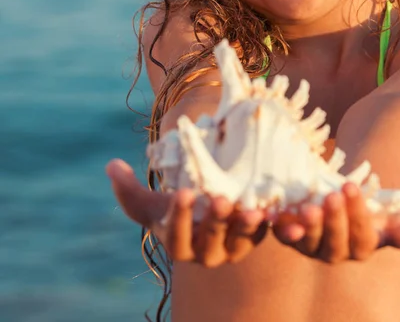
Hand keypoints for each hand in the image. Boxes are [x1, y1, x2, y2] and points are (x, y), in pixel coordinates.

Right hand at [106, 159, 268, 266]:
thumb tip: (111, 165)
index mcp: (178, 245)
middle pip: (210, 241)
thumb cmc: (173, 206)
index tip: (181, 192)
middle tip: (220, 200)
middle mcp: (205, 254)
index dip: (179, 216)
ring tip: (250, 210)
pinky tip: (269, 209)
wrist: (204, 210)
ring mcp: (231, 249)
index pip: (176, 236)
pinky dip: (266, 226)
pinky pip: (261, 236)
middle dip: (215, 222)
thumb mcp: (149, 201)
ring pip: (238, 243)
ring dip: (244, 227)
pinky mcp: (253, 240)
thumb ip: (127, 189)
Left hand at [272, 183, 399, 262]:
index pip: (361, 237)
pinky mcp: (289, 235)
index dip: (357, 215)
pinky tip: (280, 216)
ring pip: (309, 241)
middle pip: (335, 242)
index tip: (352, 187)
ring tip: (309, 206)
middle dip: (335, 219)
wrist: (343, 195)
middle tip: (334, 195)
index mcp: (361, 248)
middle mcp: (335, 252)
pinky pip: (283, 235)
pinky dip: (281, 228)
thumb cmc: (372, 209)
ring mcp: (311, 245)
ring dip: (309, 225)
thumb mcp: (392, 218)